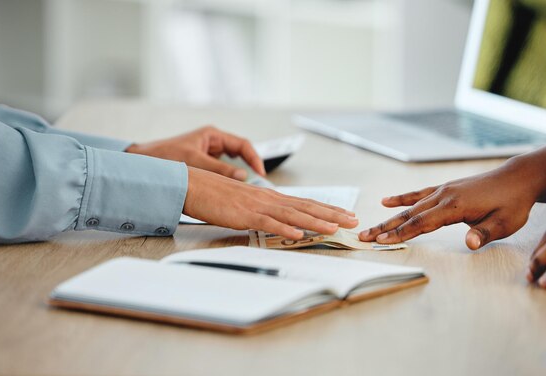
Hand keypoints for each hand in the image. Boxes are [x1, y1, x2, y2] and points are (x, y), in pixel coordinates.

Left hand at [126, 126, 265, 180]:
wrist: (141, 163)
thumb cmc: (163, 157)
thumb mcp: (195, 162)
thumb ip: (220, 170)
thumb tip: (243, 177)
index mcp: (212, 135)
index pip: (243, 145)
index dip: (254, 158)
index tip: (261, 173)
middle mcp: (212, 143)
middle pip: (240, 154)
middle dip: (250, 168)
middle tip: (259, 183)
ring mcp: (208, 154)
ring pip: (232, 164)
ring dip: (239, 175)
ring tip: (247, 189)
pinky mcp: (202, 165)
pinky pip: (221, 172)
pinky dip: (228, 180)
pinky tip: (230, 190)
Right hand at [184, 167, 358, 238]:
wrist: (192, 184)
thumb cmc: (214, 193)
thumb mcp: (242, 201)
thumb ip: (259, 209)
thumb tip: (272, 216)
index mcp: (269, 197)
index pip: (304, 202)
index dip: (326, 208)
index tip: (344, 213)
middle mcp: (268, 199)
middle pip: (306, 206)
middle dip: (332, 214)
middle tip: (353, 220)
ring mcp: (257, 206)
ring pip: (293, 214)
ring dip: (316, 221)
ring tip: (335, 227)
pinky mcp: (244, 215)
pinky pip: (268, 223)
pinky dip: (284, 229)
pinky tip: (299, 235)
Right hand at [358, 160, 540, 249]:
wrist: (517, 178)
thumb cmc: (513, 203)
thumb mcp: (505, 223)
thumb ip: (484, 233)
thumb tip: (469, 244)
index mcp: (455, 206)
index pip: (421, 223)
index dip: (400, 233)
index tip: (380, 241)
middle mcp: (443, 196)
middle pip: (408, 215)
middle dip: (385, 227)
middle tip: (364, 237)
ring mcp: (442, 191)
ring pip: (410, 207)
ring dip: (389, 218)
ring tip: (370, 227)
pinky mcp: (445, 189)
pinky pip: (418, 194)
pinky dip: (402, 198)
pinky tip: (387, 202)